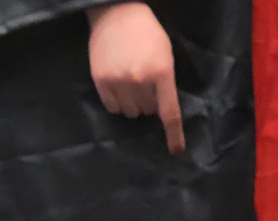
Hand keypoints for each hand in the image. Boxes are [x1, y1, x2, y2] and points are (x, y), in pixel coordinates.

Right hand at [87, 2, 184, 154]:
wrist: (116, 13)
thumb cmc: (147, 32)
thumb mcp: (165, 54)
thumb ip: (165, 81)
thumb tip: (161, 111)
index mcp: (162, 73)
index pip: (169, 112)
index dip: (174, 135)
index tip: (176, 151)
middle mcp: (140, 80)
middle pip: (147, 112)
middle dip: (148, 102)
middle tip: (144, 82)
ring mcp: (119, 81)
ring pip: (130, 112)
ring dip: (132, 103)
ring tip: (130, 82)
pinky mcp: (101, 80)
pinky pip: (112, 107)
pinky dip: (116, 101)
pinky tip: (117, 84)